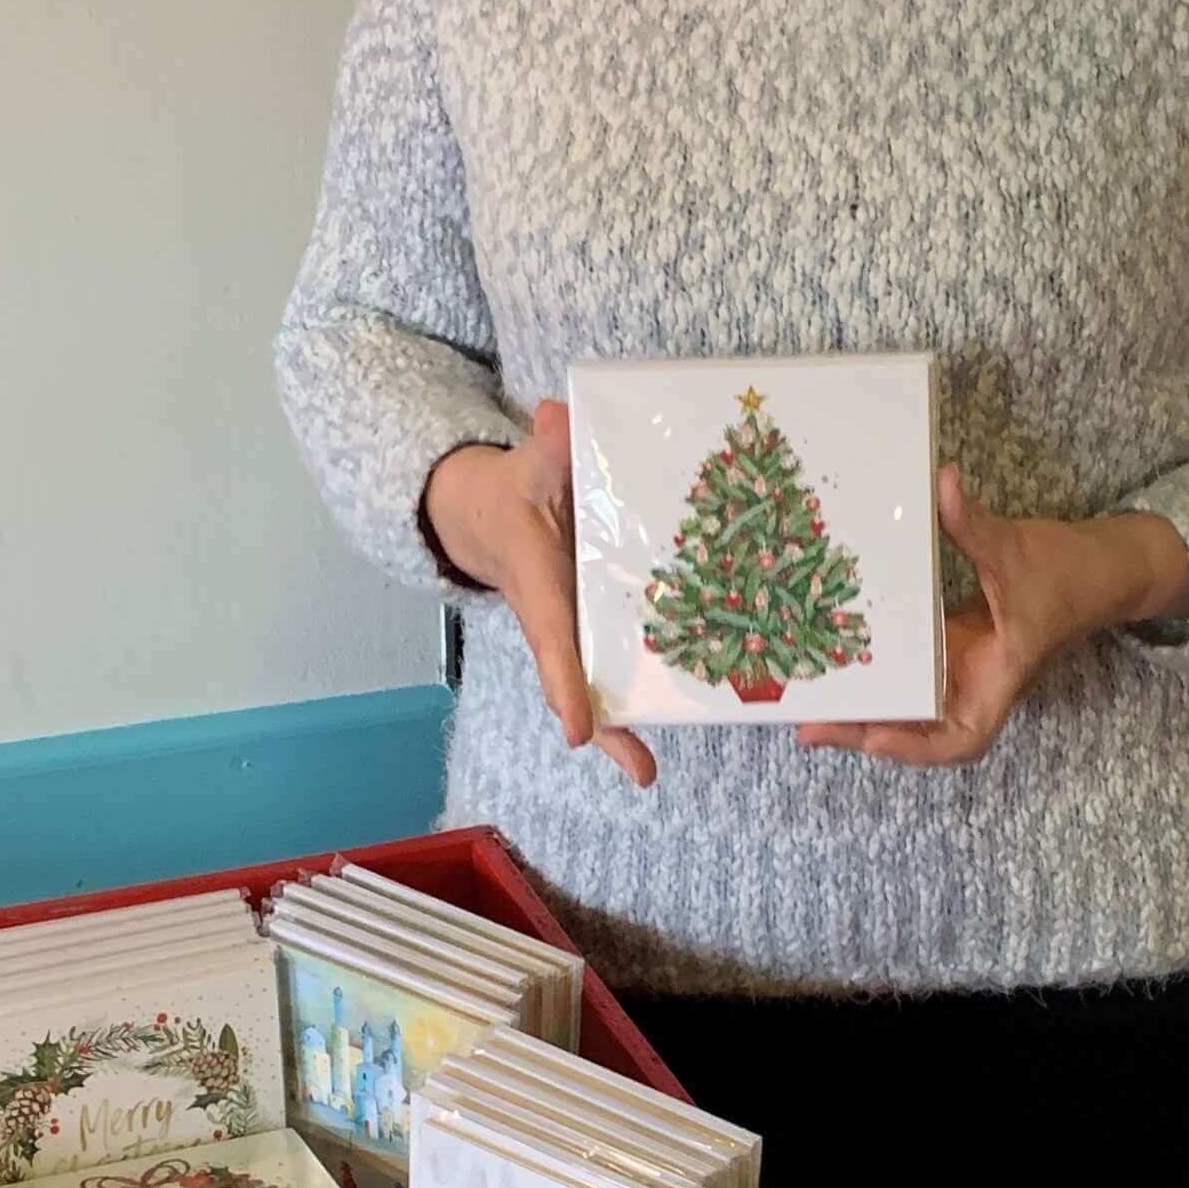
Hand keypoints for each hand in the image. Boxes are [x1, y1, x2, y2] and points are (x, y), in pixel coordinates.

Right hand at [423, 400, 655, 790]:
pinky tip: (697, 702)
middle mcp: (562, 620)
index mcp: (540, 587)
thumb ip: (546, 447)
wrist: (491, 514)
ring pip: (600, 682)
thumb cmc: (517, 493)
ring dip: (623, 724)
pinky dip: (652, 684)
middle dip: (603, 728)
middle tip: (639, 770)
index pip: (551, 640)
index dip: (566, 684)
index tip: (575, 730)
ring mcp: (582, 629)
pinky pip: (626, 659)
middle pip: (576, 683)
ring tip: (648, 770)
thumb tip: (555, 417)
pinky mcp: (606, 624)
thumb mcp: (528, 467)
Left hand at [798, 471, 1188, 768]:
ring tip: (810, 702)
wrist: (1103, 569)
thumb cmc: (1069, 572)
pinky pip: (911, 668)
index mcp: (1000, 675)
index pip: (962, 736)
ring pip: (911, 704)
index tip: (876, 736)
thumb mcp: (1018, 548)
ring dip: (865, 707)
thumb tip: (943, 483)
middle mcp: (977, 681)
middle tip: (809, 726)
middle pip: (920, 729)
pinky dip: (878, 671)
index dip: (918, 747)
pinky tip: (838, 660)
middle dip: (867, 732)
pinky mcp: (955, 644)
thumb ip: (975, 524)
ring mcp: (964, 666)